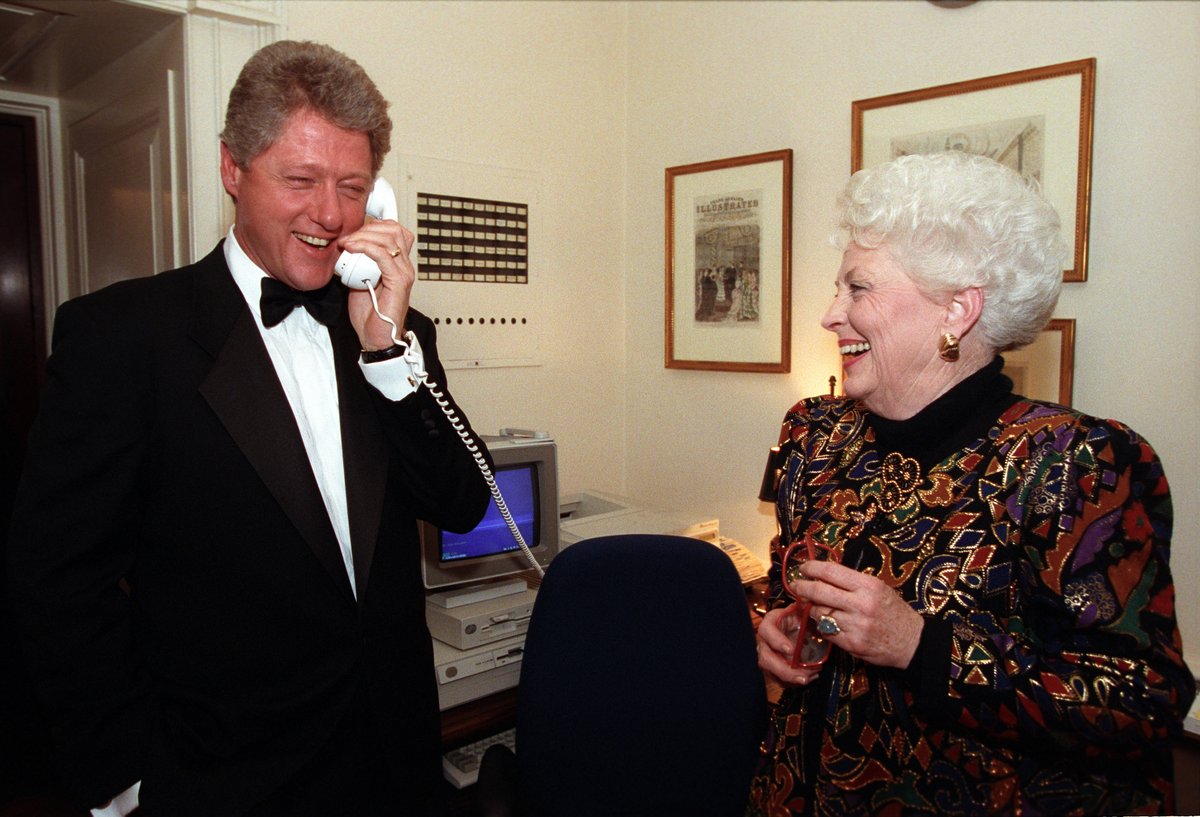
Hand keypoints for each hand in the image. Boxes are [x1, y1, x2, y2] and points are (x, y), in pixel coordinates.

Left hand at [339, 219, 416, 350]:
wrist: (375, 338)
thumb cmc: (370, 315)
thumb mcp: (358, 280)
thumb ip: (357, 262)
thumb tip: (344, 246)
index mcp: (397, 264)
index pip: (393, 231)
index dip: (372, 226)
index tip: (352, 233)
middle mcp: (404, 266)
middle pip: (394, 229)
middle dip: (367, 228)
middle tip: (348, 237)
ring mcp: (404, 273)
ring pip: (390, 238)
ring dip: (364, 235)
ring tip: (347, 243)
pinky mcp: (399, 282)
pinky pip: (384, 255)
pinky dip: (366, 247)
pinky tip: (352, 249)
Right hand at [757, 605, 823, 686]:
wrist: (806, 625)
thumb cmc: (805, 616)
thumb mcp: (806, 610)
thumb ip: (808, 609)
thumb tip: (814, 608)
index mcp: (771, 621)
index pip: (767, 630)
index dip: (776, 641)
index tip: (791, 650)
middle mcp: (765, 639)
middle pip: (765, 658)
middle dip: (783, 670)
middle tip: (802, 677)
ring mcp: (768, 654)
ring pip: (770, 672)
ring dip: (790, 679)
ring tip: (809, 678)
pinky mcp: (774, 666)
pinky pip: (779, 679)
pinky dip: (793, 682)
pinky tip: (809, 677)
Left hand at [789, 559, 923, 669]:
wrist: (913, 642)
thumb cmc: (894, 612)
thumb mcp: (879, 589)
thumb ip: (853, 583)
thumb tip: (823, 574)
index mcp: (868, 586)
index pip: (831, 571)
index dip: (812, 568)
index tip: (804, 568)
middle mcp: (861, 604)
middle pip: (819, 591)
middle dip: (802, 587)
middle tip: (796, 585)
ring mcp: (855, 625)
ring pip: (819, 613)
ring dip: (812, 607)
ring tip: (812, 604)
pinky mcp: (852, 644)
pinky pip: (826, 631)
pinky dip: (822, 626)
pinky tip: (825, 622)